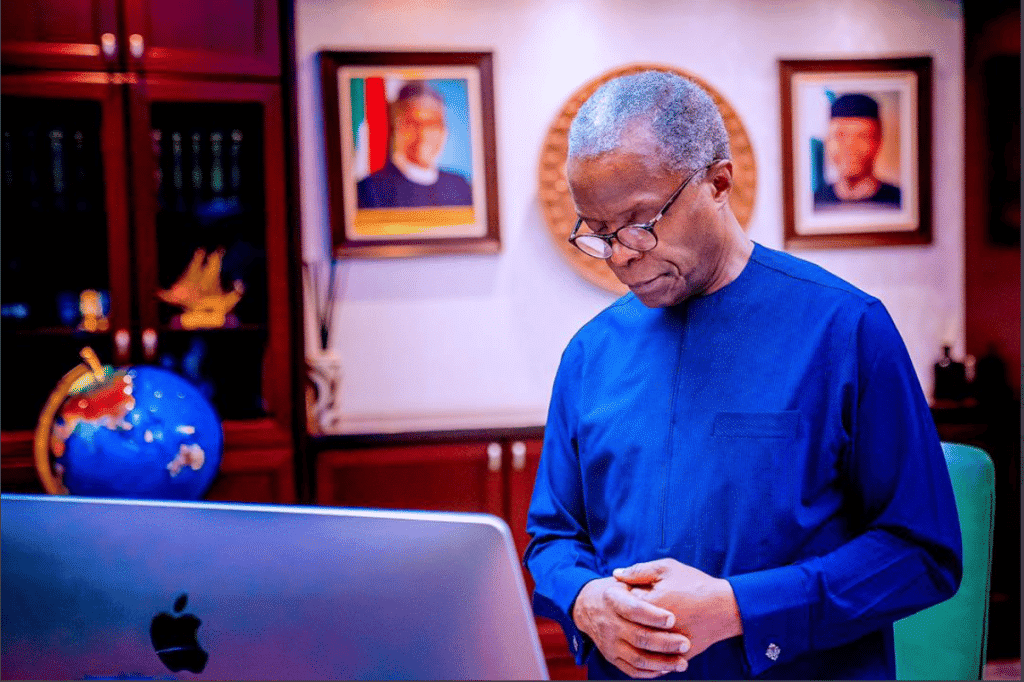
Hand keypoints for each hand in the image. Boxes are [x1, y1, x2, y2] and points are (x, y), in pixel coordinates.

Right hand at [572, 576, 691, 677]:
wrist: (588, 607)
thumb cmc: (615, 591)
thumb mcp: (623, 579)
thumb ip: (639, 575)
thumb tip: (655, 579)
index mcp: (612, 600)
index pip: (633, 609)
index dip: (653, 615)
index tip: (673, 618)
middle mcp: (609, 624)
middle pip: (638, 637)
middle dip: (665, 642)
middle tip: (685, 643)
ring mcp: (609, 643)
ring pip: (637, 658)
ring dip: (662, 663)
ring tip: (682, 662)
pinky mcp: (612, 657)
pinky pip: (632, 670)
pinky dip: (651, 673)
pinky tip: (668, 668)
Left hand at [614, 558, 742, 661]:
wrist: (725, 608)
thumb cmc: (695, 585)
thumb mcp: (667, 568)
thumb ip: (639, 571)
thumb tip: (616, 574)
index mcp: (647, 603)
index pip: (620, 601)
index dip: (624, 594)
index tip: (633, 590)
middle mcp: (652, 628)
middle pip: (626, 624)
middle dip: (629, 615)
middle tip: (641, 607)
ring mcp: (663, 645)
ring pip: (638, 643)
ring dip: (637, 633)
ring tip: (647, 620)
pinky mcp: (673, 657)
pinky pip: (653, 657)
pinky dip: (650, 649)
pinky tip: (654, 637)